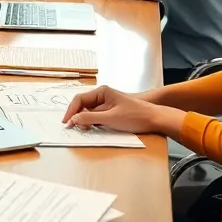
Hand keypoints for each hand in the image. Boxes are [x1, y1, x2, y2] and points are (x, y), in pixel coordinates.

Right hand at [62, 86, 185, 136]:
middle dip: (78, 116)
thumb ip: (89, 118)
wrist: (154, 119)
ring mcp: (107, 104)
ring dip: (85, 120)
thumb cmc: (135, 116)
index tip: (66, 123)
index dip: (71, 111)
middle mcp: (103, 96)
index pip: (79, 99)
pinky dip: (93, 123)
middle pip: (82, 105)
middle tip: (77, 128)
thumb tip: (73, 119)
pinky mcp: (111, 112)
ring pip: (89, 112)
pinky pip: (96, 117)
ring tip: (87, 129)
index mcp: (102, 92)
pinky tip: (94, 129)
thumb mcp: (110, 118)